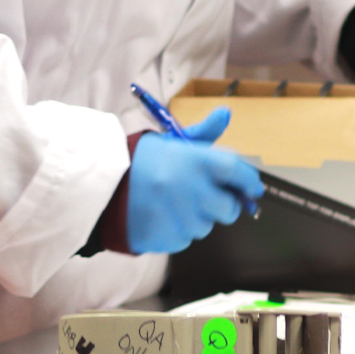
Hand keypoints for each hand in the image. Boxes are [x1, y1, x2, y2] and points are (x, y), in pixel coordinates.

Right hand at [126, 107, 264, 254]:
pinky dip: (179, 230)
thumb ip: (202, 133)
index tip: (252, 187)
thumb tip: (225, 114)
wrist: (102, 188)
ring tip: (174, 202)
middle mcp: (192, 191)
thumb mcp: (171, 141)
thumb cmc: (141, 162)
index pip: (236, 171)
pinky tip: (162, 215)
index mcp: (195, 161)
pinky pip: (186, 239)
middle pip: (229, 208)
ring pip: (207, 226)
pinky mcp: (169, 239)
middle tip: (207, 196)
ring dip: (198, 217)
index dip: (249, 180)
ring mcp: (181, 218)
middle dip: (225, 204)